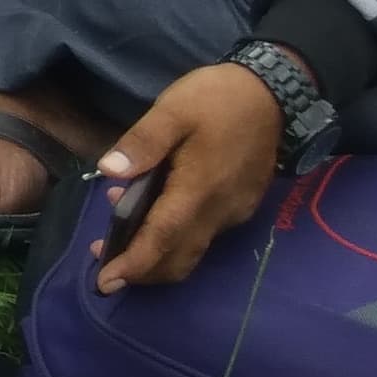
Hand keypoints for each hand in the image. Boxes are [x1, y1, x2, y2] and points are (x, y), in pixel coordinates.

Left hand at [89, 60, 287, 292]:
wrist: (274, 93)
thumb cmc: (218, 99)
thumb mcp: (172, 111)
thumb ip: (142, 143)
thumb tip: (108, 173)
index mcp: (199, 190)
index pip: (162, 240)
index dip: (134, 264)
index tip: (105, 283)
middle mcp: (219, 211)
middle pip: (178, 257)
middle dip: (141, 269)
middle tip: (103, 263)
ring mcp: (233, 211)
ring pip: (192, 249)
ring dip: (157, 255)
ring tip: (118, 241)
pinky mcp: (240, 204)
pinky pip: (204, 234)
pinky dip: (175, 238)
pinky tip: (152, 216)